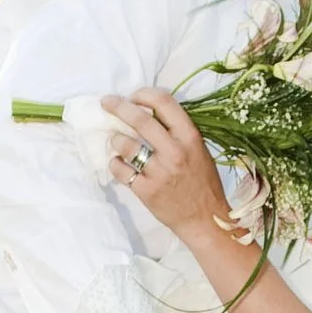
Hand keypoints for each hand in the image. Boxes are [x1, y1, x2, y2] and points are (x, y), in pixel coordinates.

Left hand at [103, 88, 227, 241]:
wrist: (205, 219)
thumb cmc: (203, 182)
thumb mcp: (199, 150)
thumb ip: (177, 131)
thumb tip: (148, 111)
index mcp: (190, 137)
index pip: (163, 103)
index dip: (144, 94)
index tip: (133, 96)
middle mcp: (174, 152)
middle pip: (138, 119)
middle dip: (118, 106)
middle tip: (106, 102)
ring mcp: (158, 172)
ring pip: (124, 144)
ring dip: (116, 139)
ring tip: (117, 142)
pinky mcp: (145, 191)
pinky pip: (119, 170)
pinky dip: (115, 164)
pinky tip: (120, 164)